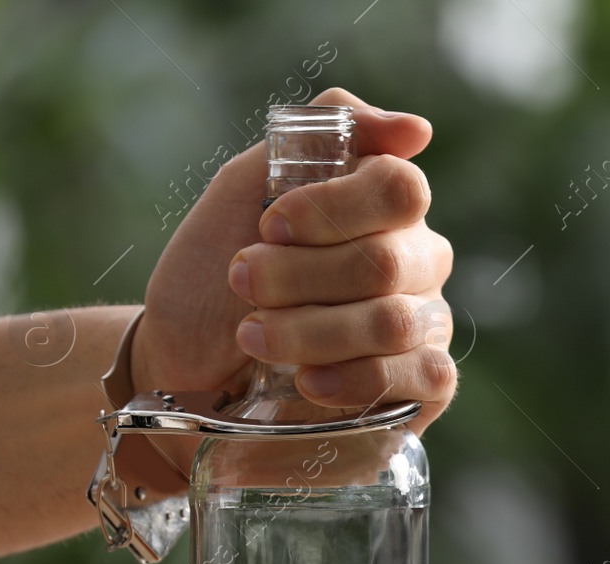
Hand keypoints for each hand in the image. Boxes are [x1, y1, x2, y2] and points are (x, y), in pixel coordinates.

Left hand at [135, 88, 455, 432]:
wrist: (182, 368)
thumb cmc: (212, 280)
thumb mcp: (242, 191)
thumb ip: (316, 138)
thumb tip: (416, 129)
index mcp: (381, 208)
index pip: (398, 188)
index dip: (331, 208)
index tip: (268, 226)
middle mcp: (416, 263)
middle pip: (386, 261)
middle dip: (298, 277)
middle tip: (243, 283)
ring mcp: (426, 327)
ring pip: (393, 322)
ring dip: (307, 331)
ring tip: (253, 336)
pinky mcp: (425, 388)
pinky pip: (423, 377)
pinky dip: (356, 379)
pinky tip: (307, 381)